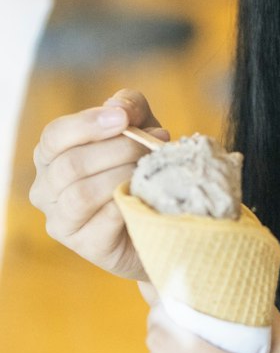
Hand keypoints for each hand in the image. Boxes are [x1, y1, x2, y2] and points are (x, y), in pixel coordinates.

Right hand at [29, 89, 168, 278]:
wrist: (160, 216)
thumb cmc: (139, 165)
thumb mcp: (140, 126)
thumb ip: (129, 107)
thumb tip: (117, 108)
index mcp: (51, 156)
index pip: (54, 136)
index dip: (88, 124)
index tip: (123, 119)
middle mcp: (46, 189)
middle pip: (70, 165)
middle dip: (118, 150)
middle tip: (151, 145)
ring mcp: (62, 221)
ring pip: (82, 194)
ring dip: (122, 175)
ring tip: (148, 168)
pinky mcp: (86, 245)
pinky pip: (104, 220)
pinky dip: (128, 202)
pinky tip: (144, 193)